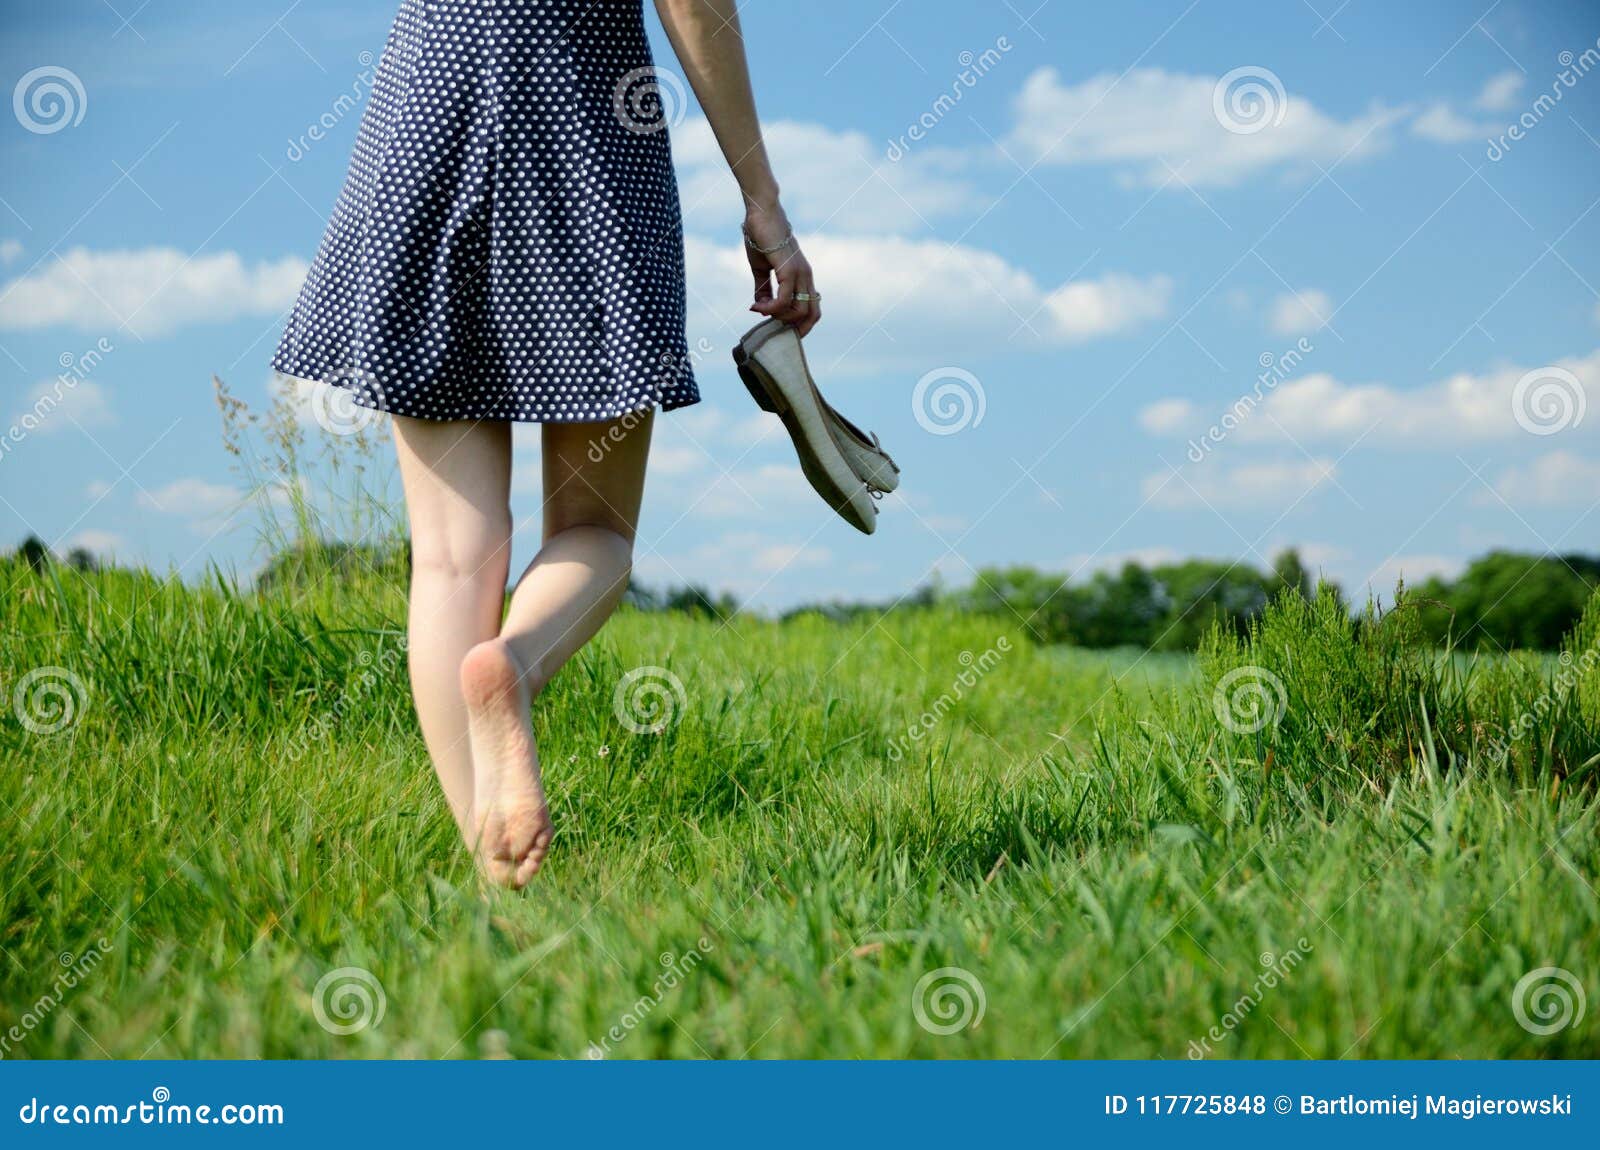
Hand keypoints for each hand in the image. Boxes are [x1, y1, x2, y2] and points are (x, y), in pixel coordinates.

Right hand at [744, 202, 820, 337]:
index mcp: (803, 276)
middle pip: (813, 314)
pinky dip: (771, 308)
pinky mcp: (789, 271)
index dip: (799, 323)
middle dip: (794, 328)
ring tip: (760, 310)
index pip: (812, 308)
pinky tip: (758, 306)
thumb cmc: (761, 237)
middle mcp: (806, 277)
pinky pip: (784, 300)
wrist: (761, 213)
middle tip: (772, 325)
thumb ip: (763, 289)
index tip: (776, 323)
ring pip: (800, 311)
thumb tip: (760, 308)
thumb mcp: (761, 268)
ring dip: (779, 317)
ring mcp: (800, 274)